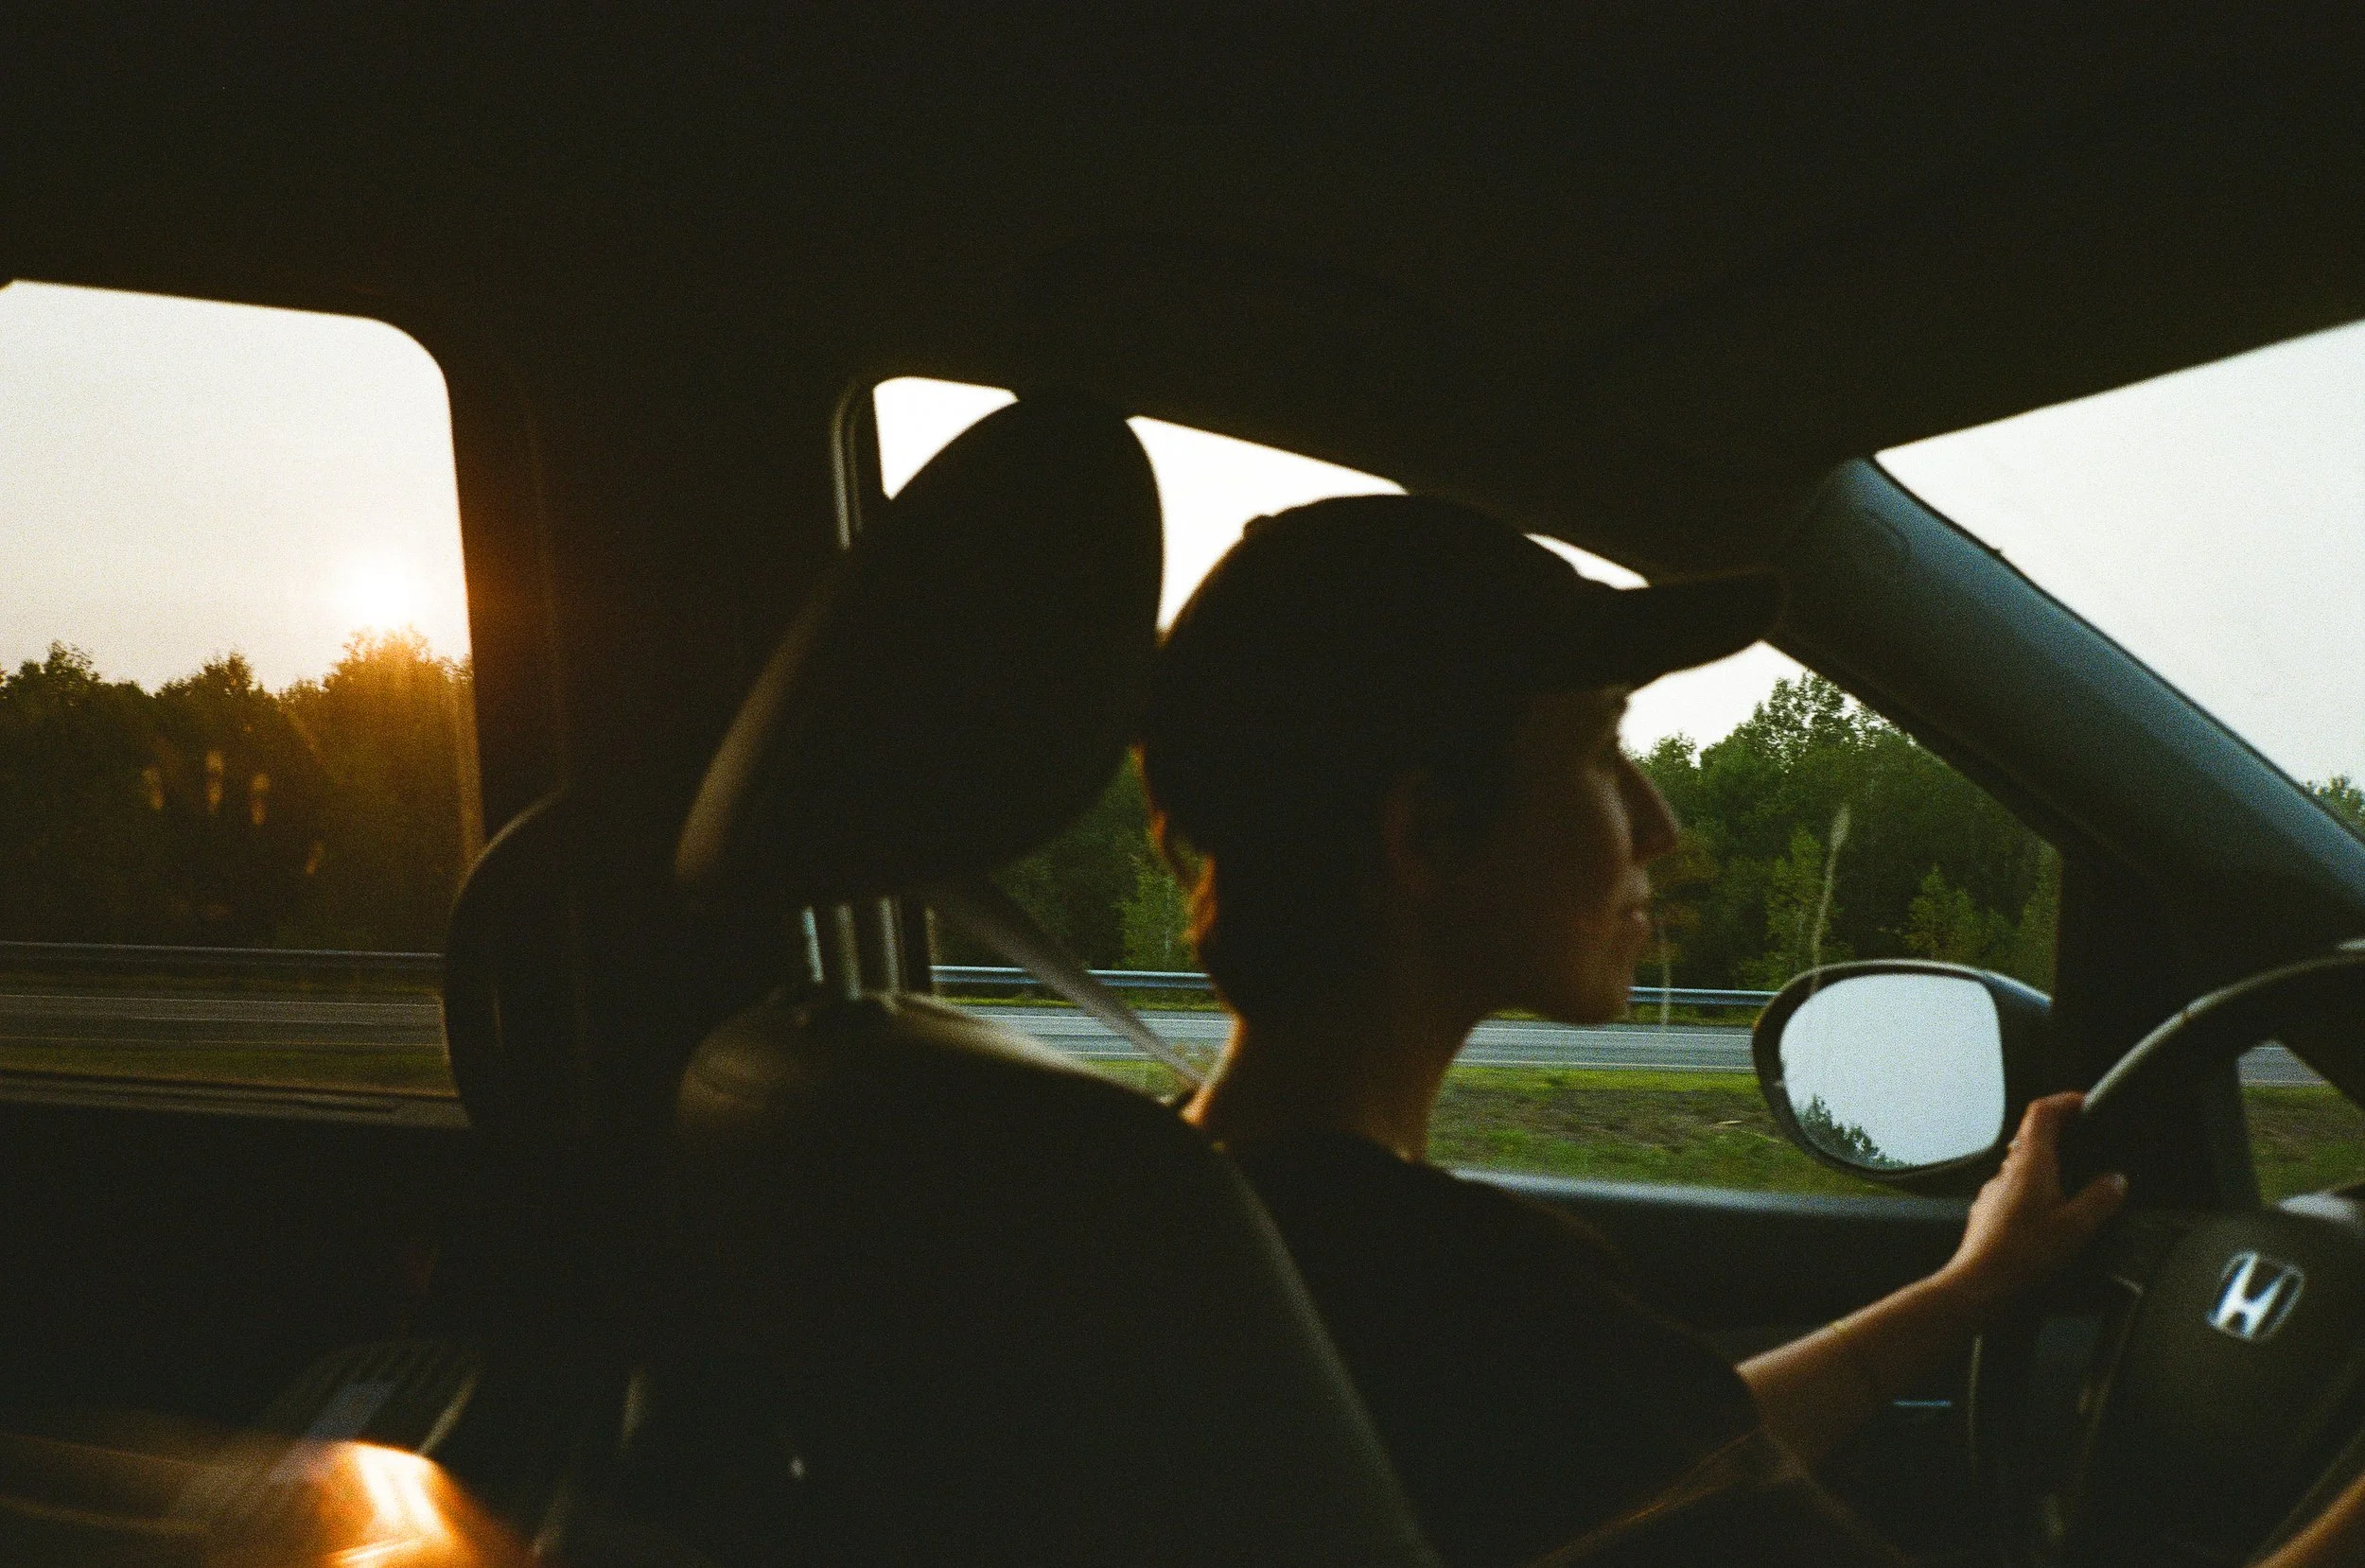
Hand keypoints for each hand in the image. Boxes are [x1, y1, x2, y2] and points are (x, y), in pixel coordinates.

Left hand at [1939, 1092, 2127, 1319]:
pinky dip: (2035, 1189)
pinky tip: (2049, 1213)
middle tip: (2085, 1139)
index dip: (2064, 1101)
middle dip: (2060, 1132)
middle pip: (2031, 1136)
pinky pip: (2014, 1189)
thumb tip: (2115, 1181)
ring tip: (2075, 1178)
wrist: (1980, 1284)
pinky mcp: (1989, 1212)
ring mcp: (1994, 1191)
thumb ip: (2100, 1199)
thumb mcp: (2076, 1227)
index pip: (2042, 1112)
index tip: (2084, 1103)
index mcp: (2030, 1165)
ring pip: (2022, 1164)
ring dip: (2048, 1162)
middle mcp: (2007, 1172)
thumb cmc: (2022, 1256)